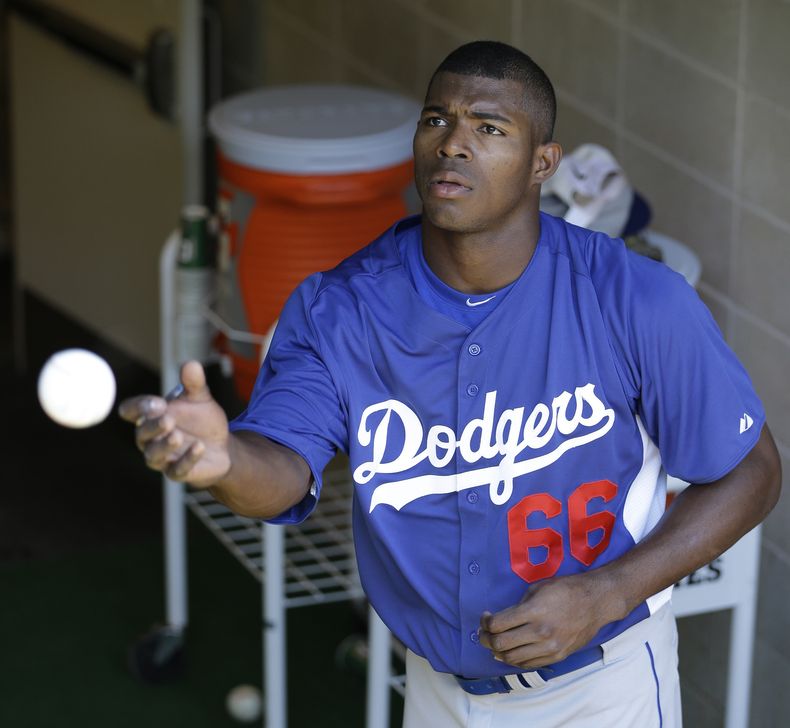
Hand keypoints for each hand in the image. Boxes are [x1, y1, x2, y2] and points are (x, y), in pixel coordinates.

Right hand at [119, 361, 231, 486]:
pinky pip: (177, 470)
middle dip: (153, 426)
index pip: (132, 411)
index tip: (155, 403)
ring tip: (177, 436)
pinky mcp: (178, 472)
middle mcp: (151, 438)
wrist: (223, 446)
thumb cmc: (202, 420)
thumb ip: (194, 383)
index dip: (138, 407)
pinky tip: (200, 448)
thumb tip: (191, 364)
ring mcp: (164, 457)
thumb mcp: (200, 398)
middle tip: (168, 419)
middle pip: (142, 433)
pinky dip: (188, 459)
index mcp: (151, 416)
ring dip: (165, 446)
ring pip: (154, 455)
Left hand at [478, 571, 623, 669]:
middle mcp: (540, 632)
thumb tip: (503, 619)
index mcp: (533, 611)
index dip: (485, 622)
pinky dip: (515, 659)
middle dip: (486, 639)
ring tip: (496, 643)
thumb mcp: (538, 588)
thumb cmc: (566, 589)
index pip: (497, 625)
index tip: (485, 617)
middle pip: (501, 644)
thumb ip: (519, 605)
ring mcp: (550, 647)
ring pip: (512, 658)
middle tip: (484, 633)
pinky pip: (528, 664)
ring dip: (498, 652)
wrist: (596, 602)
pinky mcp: (557, 656)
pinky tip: (511, 651)